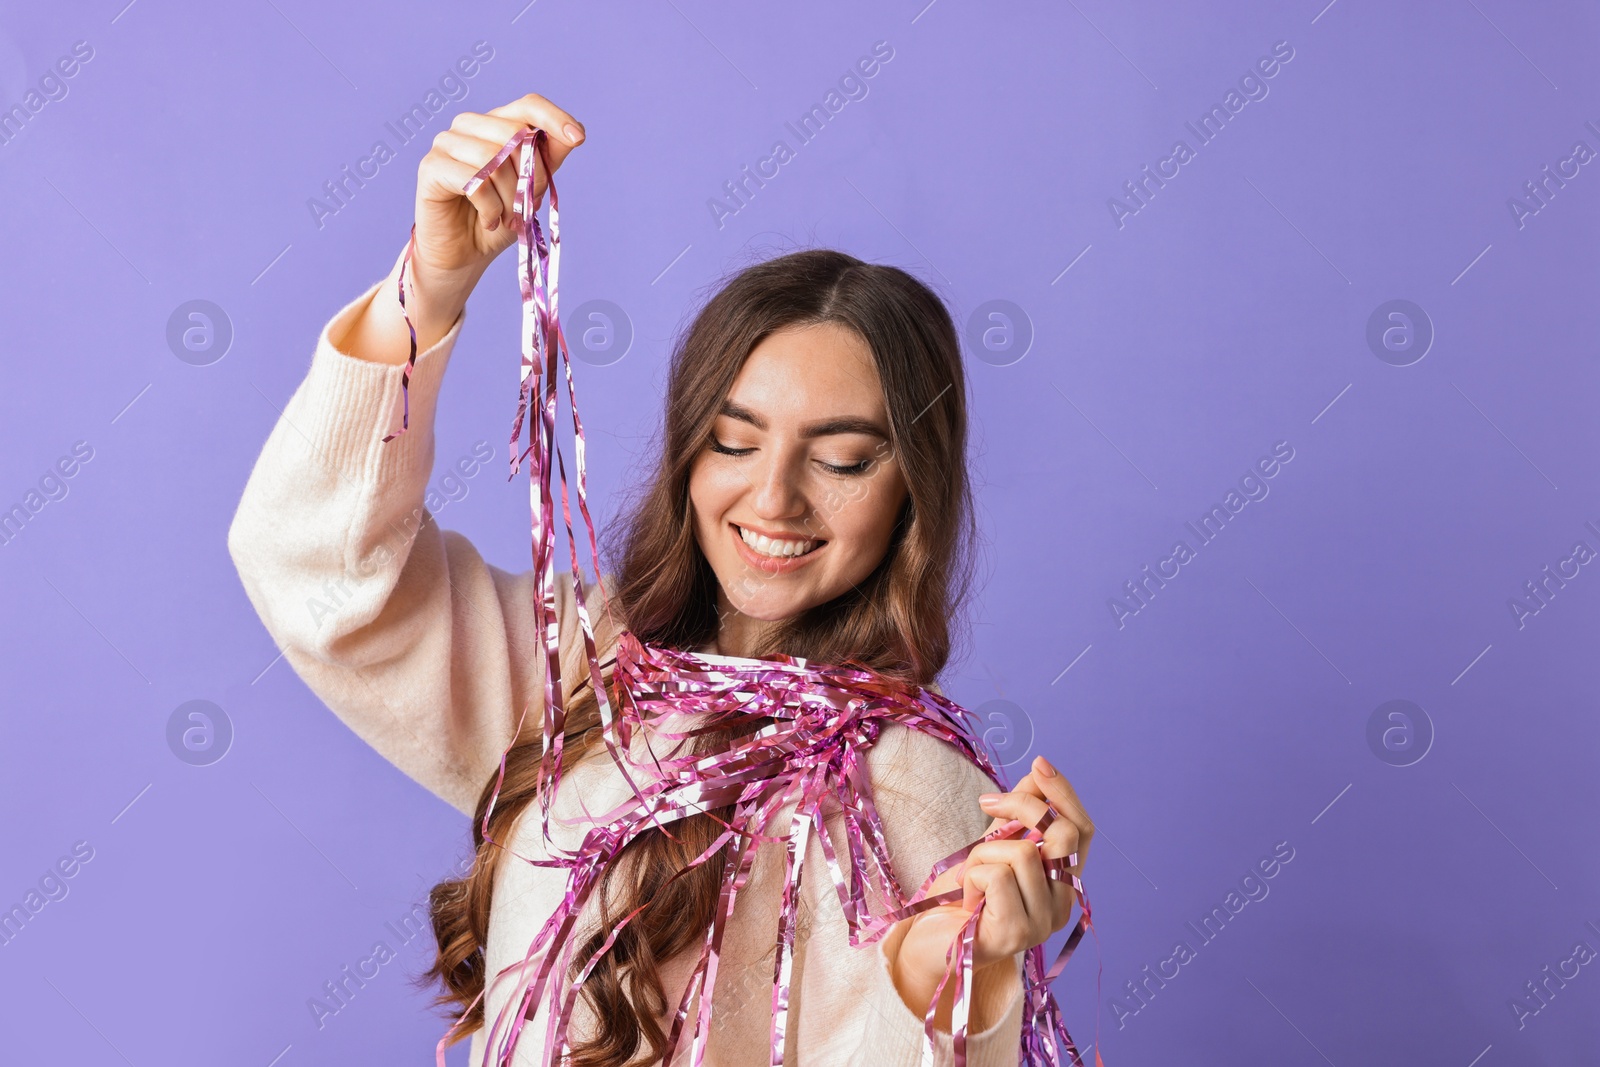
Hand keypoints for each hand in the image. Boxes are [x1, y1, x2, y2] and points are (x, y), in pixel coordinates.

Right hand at [412, 92, 585, 281]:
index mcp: (495, 124)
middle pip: (514, 133)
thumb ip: (548, 158)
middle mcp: (468, 126)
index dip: (555, 118)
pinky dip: (491, 208)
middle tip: (526, 206)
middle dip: (532, 176)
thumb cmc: (498, 219)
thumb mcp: (532, 188)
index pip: (528, 105)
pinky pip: (475, 181)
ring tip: (507, 217)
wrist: (466, 254)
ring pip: (494, 157)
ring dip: (510, 197)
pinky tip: (490, 221)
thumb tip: (575, 133)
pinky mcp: (431, 167)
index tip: (578, 138)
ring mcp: (446, 142)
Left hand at [884, 754, 1092, 1030]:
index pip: (1083, 830)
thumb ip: (1020, 816)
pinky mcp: (1016, 934)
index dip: (1064, 794)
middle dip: (1021, 807)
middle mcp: (1063, 905)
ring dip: (984, 852)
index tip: (1039, 762)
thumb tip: (1039, 774)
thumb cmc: (965, 896)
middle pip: (1061, 835)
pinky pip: (998, 876)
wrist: (933, 945)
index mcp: (1063, 882)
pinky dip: (974, 874)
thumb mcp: (994, 846)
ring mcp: (1043, 924)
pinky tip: (968, 897)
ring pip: (1023, 853)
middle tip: (988, 804)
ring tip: (971, 875)